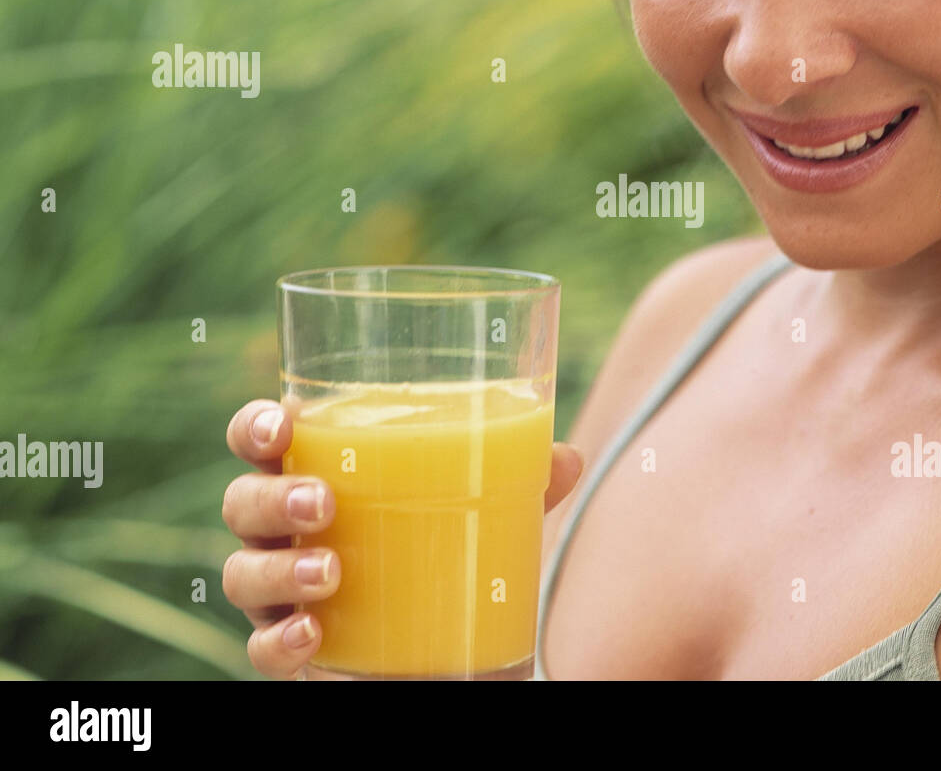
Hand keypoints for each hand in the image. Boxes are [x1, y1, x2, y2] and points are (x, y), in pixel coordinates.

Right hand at [221, 398, 583, 678]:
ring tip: (330, 571)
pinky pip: (260, 648)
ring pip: (242, 573)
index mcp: (322, 473)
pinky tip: (313, 633)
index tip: (284, 425)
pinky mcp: (293, 648)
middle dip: (273, 498)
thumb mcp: (491, 509)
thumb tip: (566, 456)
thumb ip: (523, 478)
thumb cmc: (454, 549)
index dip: (255, 425)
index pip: (264, 439)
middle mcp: (288, 531)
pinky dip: (279, 640)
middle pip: (244, 502)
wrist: (456, 645)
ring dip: (278, 571)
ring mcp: (283, 591)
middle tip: (324, 503)